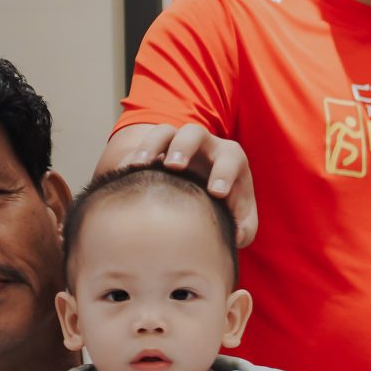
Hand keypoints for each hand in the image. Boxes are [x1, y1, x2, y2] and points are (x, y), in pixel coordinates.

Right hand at [98, 123, 258, 247]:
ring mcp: (178, 144)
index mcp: (231, 159)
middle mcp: (205, 145)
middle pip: (195, 134)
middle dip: (185, 147)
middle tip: (175, 167)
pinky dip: (135, 154)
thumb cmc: (228, 206)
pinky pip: (143, 144)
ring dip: (153, 145)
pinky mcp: (157, 152)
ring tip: (141, 165)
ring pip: (165, 132)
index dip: (224, 173)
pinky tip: (126, 171)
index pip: (230, 159)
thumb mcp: (240, 218)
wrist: (205, 196)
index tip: (217, 193)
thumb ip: (243, 229)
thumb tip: (235, 237)